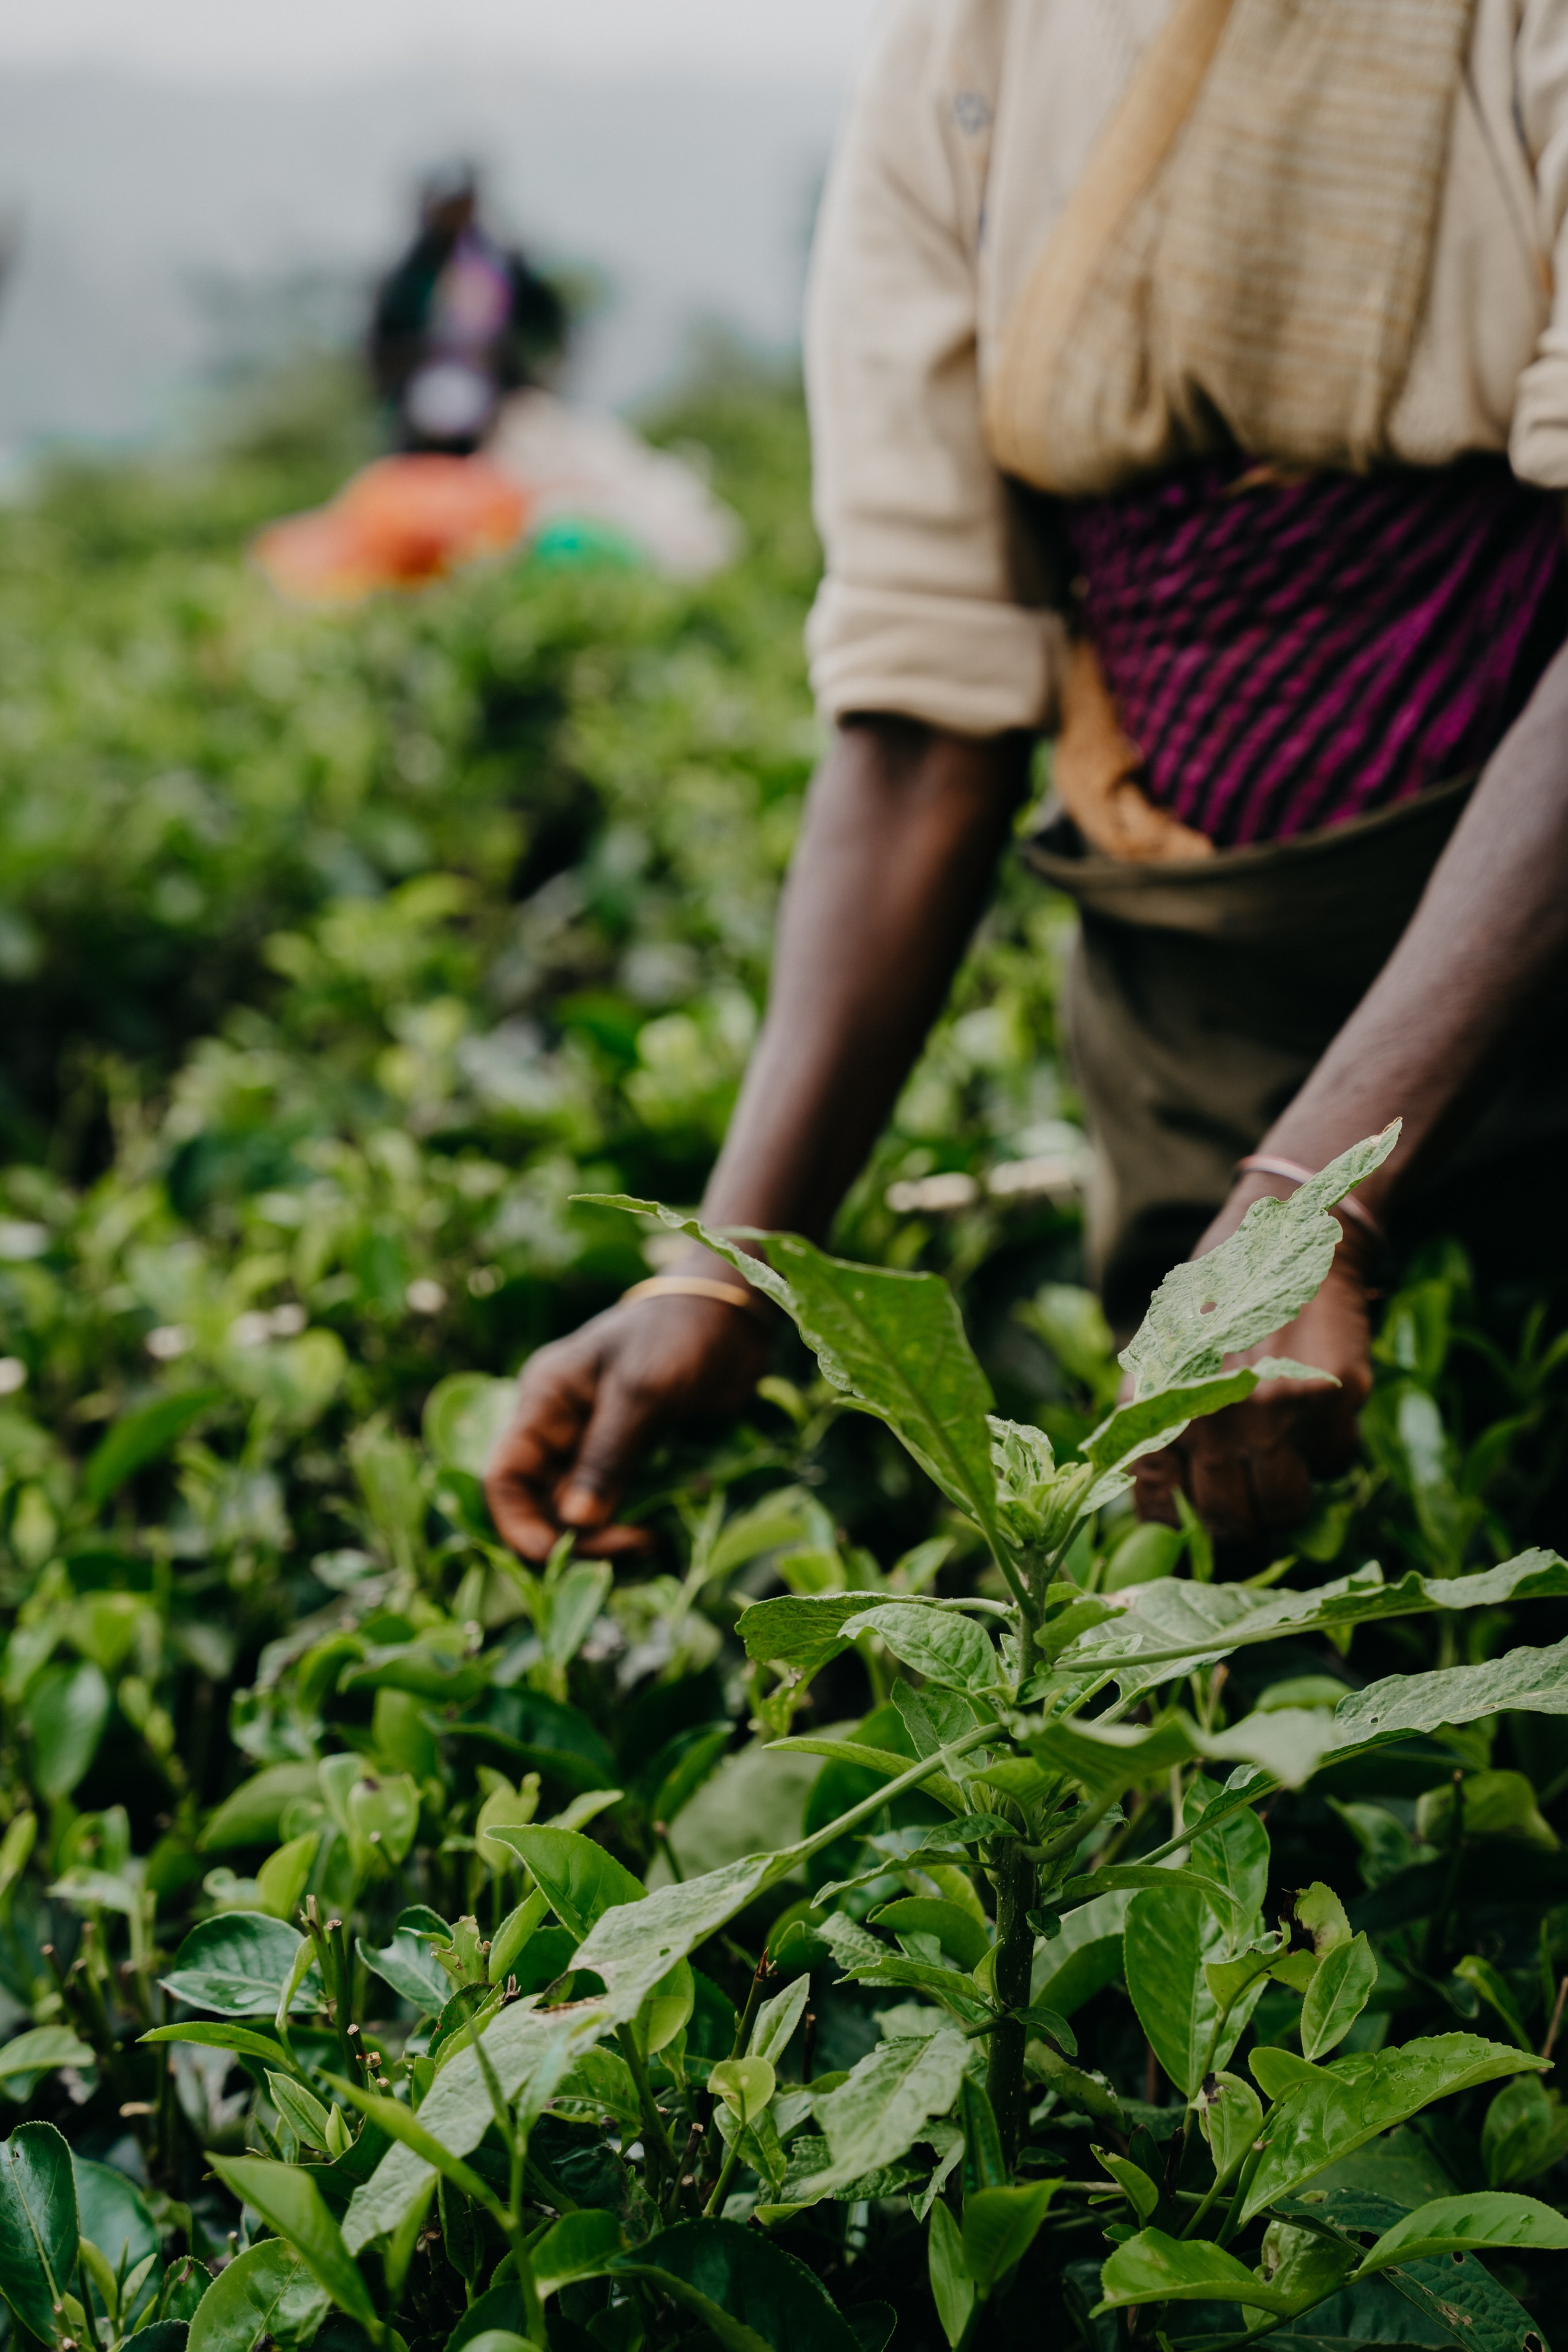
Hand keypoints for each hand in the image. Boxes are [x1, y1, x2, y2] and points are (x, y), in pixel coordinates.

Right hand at [482, 1291, 768, 1561]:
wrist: (731, 1316)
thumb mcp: (640, 1391)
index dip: (518, 1523)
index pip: (504, 1475)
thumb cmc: (679, 1335)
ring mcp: (592, 1442)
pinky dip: (625, 1523)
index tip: (558, 1555)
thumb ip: (607, 1454)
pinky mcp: (628, 1454)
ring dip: (603, 1535)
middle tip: (630, 1545)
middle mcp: (559, 1426)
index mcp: (545, 1400)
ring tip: (647, 1542)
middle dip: (572, 1536)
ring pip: (576, 1509)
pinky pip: (612, 1502)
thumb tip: (575, 1521)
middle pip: (539, 1502)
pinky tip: (654, 1532)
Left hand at [1132, 1197, 1375, 1542]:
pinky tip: (1318, 1408)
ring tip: (1285, 1452)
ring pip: (1288, 1507)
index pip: (1158, 1511)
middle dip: (1243, 1518)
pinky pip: (1336, 1464)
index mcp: (1156, 1405)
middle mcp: (1210, 1414)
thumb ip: (1154, 1424)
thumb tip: (1163, 1511)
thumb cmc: (1217, 1295)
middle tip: (1252, 1492)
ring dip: (1290, 1493)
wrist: (1287, 1229)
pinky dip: (1330, 1450)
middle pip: (1231, 1523)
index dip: (1183, 1524)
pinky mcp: (1332, 1396)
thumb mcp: (1162, 1352)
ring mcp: (1274, 1409)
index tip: (1199, 1515)